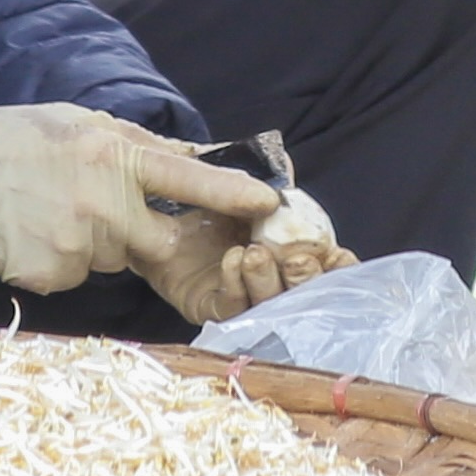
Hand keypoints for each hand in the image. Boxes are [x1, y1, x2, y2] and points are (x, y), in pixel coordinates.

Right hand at [0, 94, 279, 296]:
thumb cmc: (8, 140)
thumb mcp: (76, 121)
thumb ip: (133, 143)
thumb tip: (187, 157)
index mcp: (110, 155)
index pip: (186, 179)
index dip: (230, 193)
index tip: (267, 202)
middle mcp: (102, 203)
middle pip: (158, 242)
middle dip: (147, 237)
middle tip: (105, 215)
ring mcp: (77, 245)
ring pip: (112, 259)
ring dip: (95, 244)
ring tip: (49, 213)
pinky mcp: (50, 275)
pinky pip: (75, 277)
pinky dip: (60, 262)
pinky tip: (29, 236)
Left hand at [134, 182, 356, 326]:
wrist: (135, 190)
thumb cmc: (190, 178)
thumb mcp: (230, 168)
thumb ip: (261, 171)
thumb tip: (286, 168)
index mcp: (281, 240)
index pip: (321, 261)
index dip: (335, 264)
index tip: (340, 255)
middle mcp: (263, 269)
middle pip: (299, 289)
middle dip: (306, 278)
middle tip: (298, 258)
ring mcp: (234, 289)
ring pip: (266, 302)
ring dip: (268, 281)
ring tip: (257, 253)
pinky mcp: (202, 302)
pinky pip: (228, 307)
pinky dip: (236, 286)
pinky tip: (234, 260)